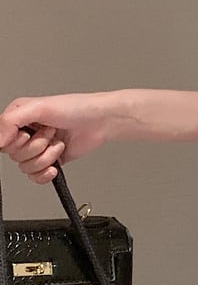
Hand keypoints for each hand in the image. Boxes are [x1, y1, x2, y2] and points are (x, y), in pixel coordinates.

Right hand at [0, 92, 122, 183]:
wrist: (100, 122)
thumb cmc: (75, 108)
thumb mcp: (37, 107)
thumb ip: (10, 121)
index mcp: (18, 118)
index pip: (2, 141)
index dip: (15, 141)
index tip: (28, 133)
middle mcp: (26, 133)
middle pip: (14, 155)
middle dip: (36, 147)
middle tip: (50, 134)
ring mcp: (39, 149)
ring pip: (26, 167)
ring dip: (46, 158)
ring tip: (58, 144)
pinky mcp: (51, 161)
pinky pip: (36, 177)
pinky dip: (45, 174)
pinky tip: (55, 167)